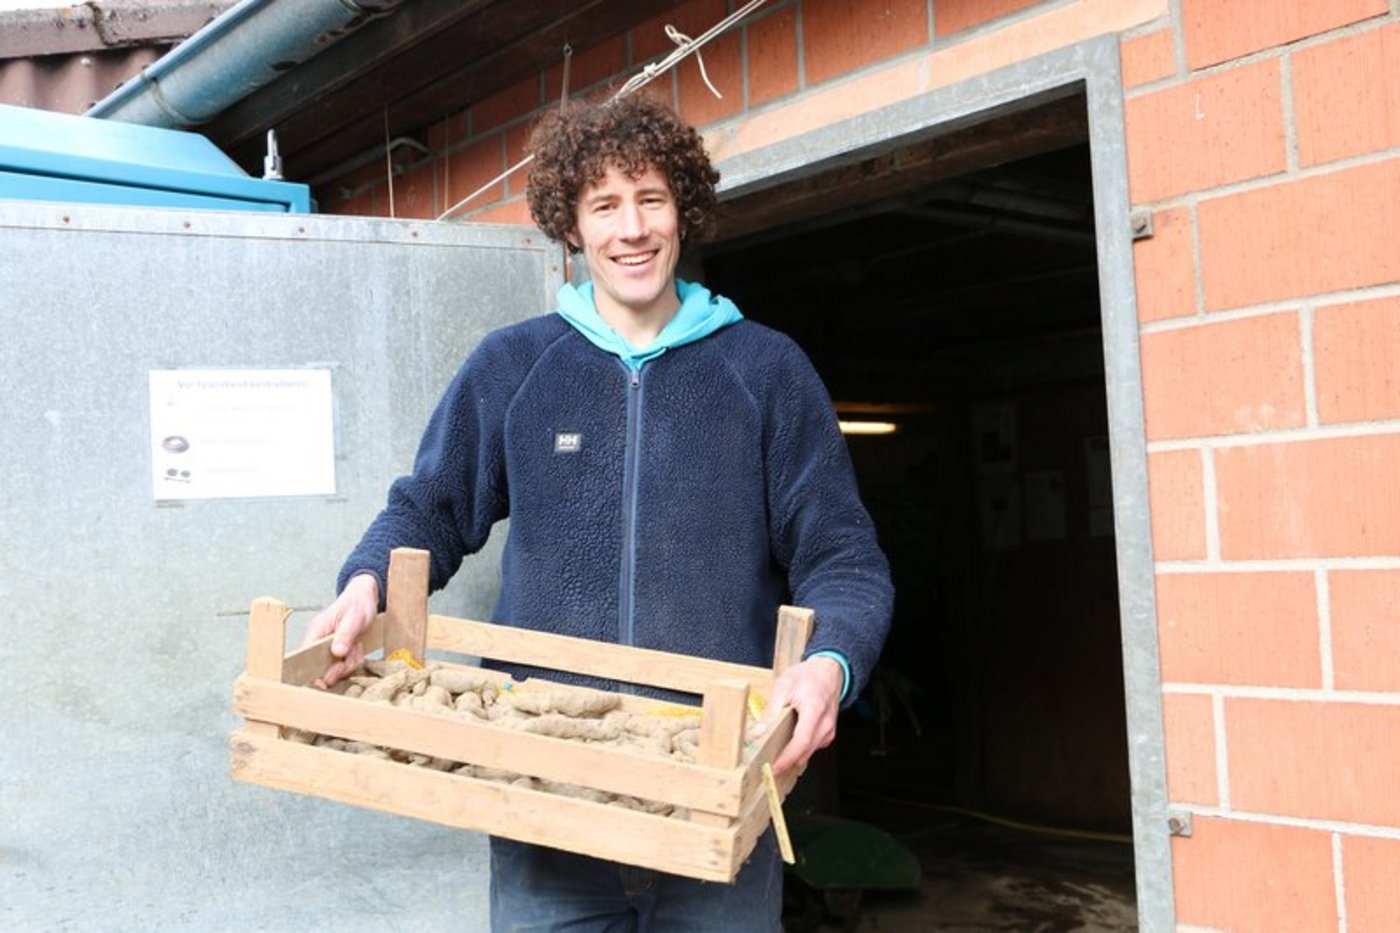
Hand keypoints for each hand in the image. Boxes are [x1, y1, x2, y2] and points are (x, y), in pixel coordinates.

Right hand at [300, 573, 379, 687]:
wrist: (365, 597)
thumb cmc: (358, 604)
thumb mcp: (354, 618)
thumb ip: (345, 635)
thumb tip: (337, 652)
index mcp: (317, 631)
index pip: (305, 656)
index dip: (312, 672)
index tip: (323, 683)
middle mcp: (318, 640)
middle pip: (320, 667)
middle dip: (338, 668)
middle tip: (351, 656)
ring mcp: (327, 646)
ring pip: (334, 668)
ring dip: (348, 663)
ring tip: (357, 647)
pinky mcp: (336, 650)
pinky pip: (342, 664)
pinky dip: (352, 660)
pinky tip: (357, 648)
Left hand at [763, 655, 844, 777]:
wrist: (828, 671)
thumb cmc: (808, 676)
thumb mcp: (783, 686)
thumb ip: (771, 710)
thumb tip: (759, 731)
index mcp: (814, 710)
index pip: (801, 742)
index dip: (787, 758)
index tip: (774, 767)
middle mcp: (825, 724)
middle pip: (805, 752)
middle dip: (787, 762)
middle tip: (768, 766)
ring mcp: (829, 730)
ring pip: (809, 752)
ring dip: (793, 756)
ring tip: (776, 753)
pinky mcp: (828, 733)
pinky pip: (813, 747)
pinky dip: (801, 749)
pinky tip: (790, 743)